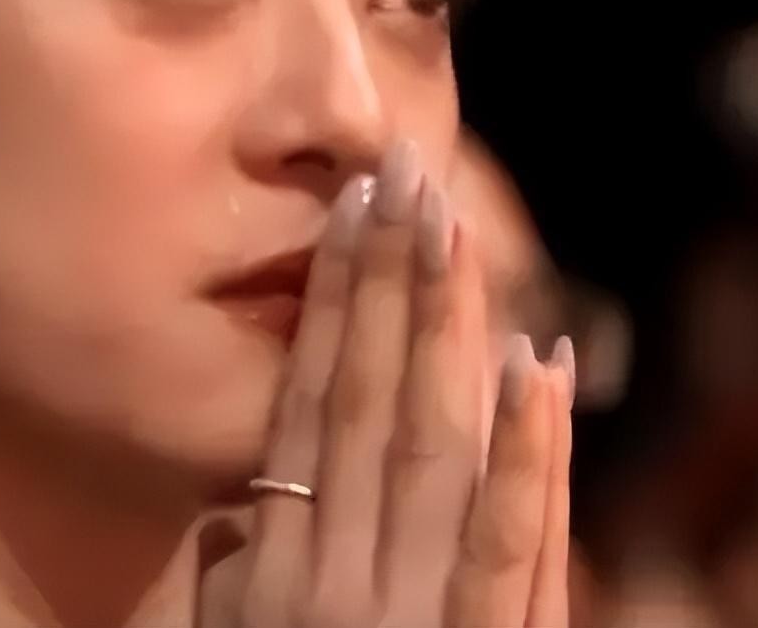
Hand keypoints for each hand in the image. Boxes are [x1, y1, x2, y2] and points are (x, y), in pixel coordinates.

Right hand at [200, 140, 573, 627]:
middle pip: (366, 401)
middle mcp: (334, 576)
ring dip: (444, 330)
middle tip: (403, 174)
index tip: (349, 216)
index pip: (304, 407)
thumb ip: (219, 580)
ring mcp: (410, 616)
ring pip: (431, 446)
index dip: (327, 306)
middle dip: (385, 282)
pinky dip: (528, 454)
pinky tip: (538, 364)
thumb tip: (235, 499)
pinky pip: (508, 549)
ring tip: (455, 229)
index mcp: (268, 574)